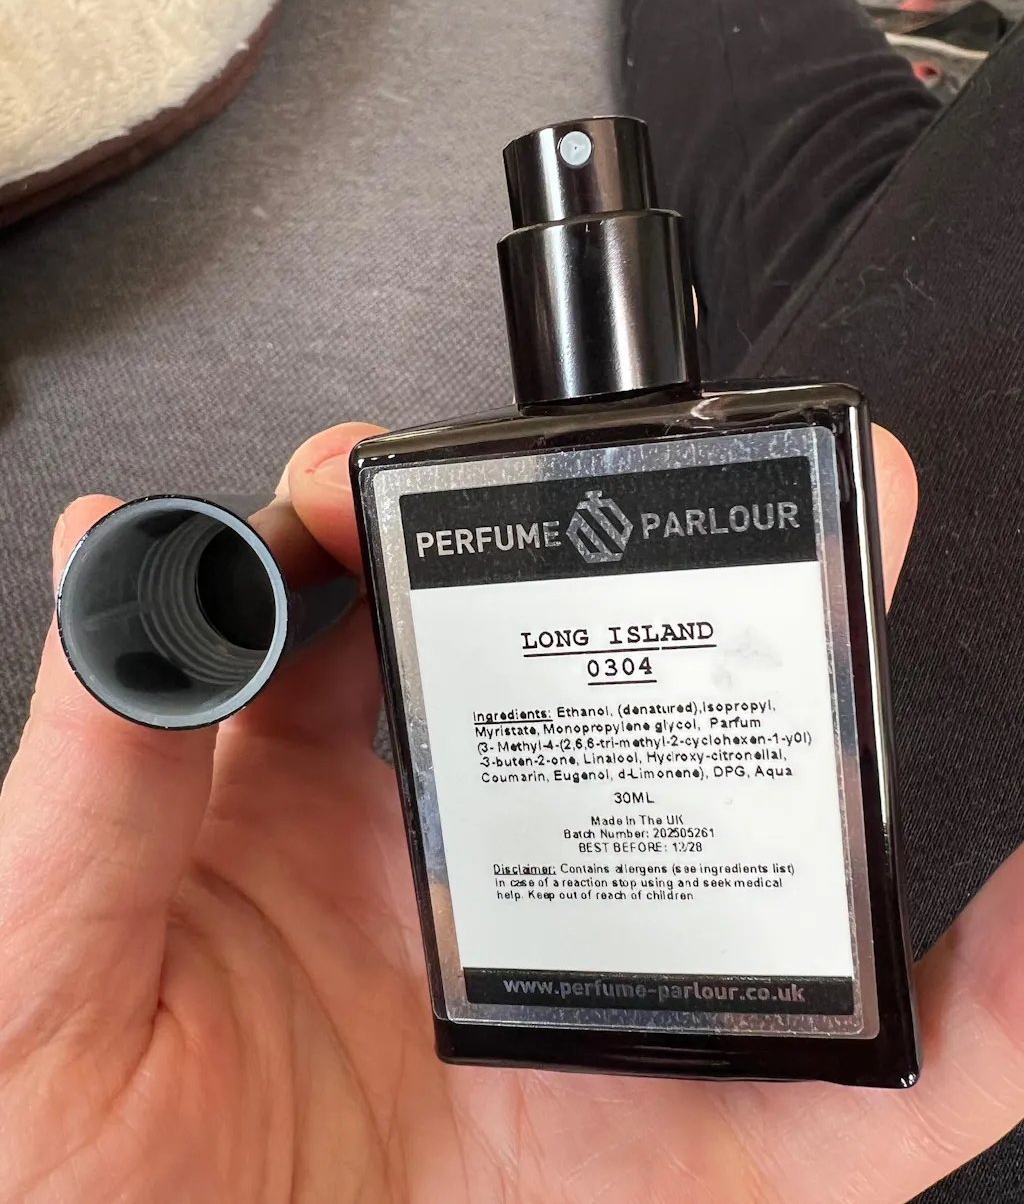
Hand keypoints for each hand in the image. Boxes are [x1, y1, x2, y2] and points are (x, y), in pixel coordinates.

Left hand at [0, 423, 1019, 1203]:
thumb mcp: (41, 974)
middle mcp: (462, 870)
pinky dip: (970, 1013)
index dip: (390, 512)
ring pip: (734, 829)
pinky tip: (1007, 934)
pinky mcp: (678, 1144)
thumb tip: (118, 549)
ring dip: (818, 720)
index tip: (404, 466)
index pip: (374, 609)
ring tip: (858, 610)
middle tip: (726, 475)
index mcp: (307, 812)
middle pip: (588, 676)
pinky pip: (864, 1087)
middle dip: (667, 558)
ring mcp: (584, 992)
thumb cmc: (73, 1191)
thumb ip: (89, 781)